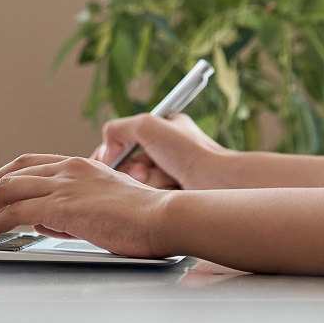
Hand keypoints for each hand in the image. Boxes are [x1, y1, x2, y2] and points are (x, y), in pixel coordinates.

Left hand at [0, 153, 171, 255]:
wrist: (163, 218)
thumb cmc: (144, 219)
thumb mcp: (102, 209)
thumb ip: (70, 212)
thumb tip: (43, 221)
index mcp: (81, 165)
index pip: (31, 164)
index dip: (4, 177)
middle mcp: (69, 168)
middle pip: (12, 173)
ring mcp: (64, 184)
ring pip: (5, 190)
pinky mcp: (60, 205)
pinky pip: (14, 211)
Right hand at [90, 113, 232, 189]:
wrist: (216, 182)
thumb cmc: (190, 152)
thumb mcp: (147, 125)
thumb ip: (118, 129)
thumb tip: (106, 150)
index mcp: (163, 128)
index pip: (124, 140)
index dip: (112, 152)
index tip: (107, 162)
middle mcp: (165, 150)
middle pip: (127, 165)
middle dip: (131, 169)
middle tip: (142, 172)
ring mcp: (169, 174)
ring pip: (137, 183)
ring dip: (146, 181)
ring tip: (165, 179)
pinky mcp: (171, 195)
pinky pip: (149, 197)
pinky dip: (156, 193)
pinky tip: (171, 190)